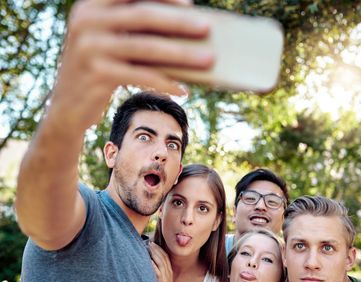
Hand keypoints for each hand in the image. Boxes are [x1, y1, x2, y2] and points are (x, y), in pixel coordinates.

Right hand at [49, 0, 212, 129]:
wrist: (66, 107)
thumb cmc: (98, 70)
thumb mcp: (109, 44)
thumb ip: (133, 32)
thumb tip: (185, 32)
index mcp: (91, 6)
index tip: (191, 2)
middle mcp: (87, 21)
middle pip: (144, 16)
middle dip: (179, 22)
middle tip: (207, 28)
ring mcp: (90, 47)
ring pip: (147, 48)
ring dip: (182, 54)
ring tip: (208, 60)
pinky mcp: (97, 74)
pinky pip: (142, 76)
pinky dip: (167, 82)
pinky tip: (184, 89)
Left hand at [149, 242, 175, 281]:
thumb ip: (158, 275)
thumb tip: (148, 266)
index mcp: (169, 272)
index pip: (165, 257)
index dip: (159, 249)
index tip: (153, 243)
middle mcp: (168, 273)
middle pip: (163, 256)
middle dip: (156, 248)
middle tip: (149, 242)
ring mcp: (165, 278)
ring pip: (161, 261)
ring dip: (154, 253)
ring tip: (148, 246)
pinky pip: (157, 270)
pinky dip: (152, 263)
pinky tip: (147, 258)